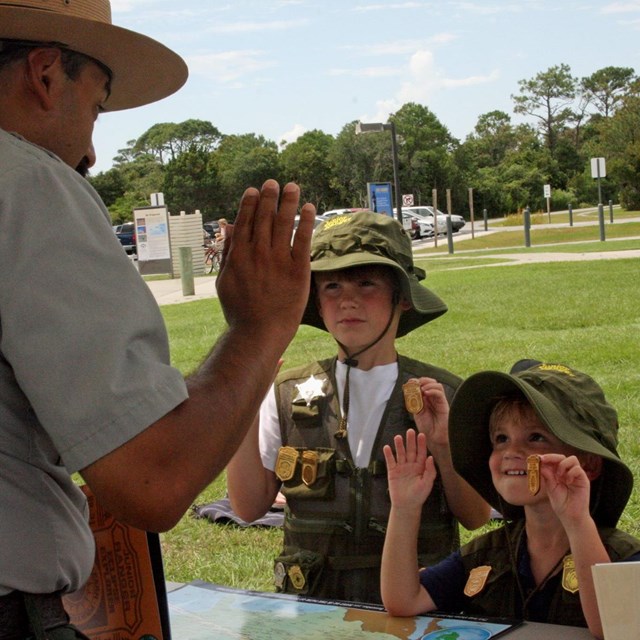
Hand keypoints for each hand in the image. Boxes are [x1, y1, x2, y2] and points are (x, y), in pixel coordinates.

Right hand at [216, 180, 314, 346]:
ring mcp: (278, 259)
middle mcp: (258, 252)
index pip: (245, 221)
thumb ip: (227, 253)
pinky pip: (303, 239)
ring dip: (288, 202)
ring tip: (292, 186)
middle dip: (269, 197)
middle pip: (264, 217)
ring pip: (283, 223)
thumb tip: (228, 227)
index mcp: (239, 255)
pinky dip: (306, 221)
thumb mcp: (224, 281)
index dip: (250, 203)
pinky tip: (309, 208)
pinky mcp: (297, 269)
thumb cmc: (240, 311)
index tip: (254, 190)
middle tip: (274, 182)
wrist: (259, 332)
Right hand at [383, 429, 435, 510]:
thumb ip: (430, 471)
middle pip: (410, 451)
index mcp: (420, 467)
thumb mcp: (427, 484)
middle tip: (410, 431)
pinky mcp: (392, 472)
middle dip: (410, 441)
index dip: (421, 444)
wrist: (406, 506)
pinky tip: (387, 447)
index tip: (422, 435)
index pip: (421, 453)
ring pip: (400, 454)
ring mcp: (401, 468)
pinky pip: (390, 461)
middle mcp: (411, 465)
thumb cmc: (419, 496)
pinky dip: (388, 454)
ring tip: (398, 437)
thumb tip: (430, 457)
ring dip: (399, 446)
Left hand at [411, 378, 449, 450]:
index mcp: (425, 399)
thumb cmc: (426, 426)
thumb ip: (415, 402)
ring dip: (428, 384)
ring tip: (421, 389)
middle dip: (422, 380)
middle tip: (416, 384)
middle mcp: (433, 398)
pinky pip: (440, 393)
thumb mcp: (417, 412)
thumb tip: (412, 390)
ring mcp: (439, 400)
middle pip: (431, 382)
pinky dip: (433, 390)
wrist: (434, 438)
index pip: (423, 384)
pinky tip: (426, 393)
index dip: (416, 382)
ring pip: (437, 385)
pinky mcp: (444, 404)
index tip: (409, 382)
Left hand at [540, 454, 591, 526]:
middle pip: (562, 457)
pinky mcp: (584, 480)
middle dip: (552, 457)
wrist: (571, 516)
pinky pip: (578, 469)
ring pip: (572, 459)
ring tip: (559, 475)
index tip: (536, 458)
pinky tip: (567, 482)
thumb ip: (547, 476)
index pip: (553, 460)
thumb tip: (541, 464)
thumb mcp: (551, 488)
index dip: (545, 457)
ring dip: (563, 464)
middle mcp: (567, 472)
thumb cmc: (561, 503)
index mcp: (558, 473)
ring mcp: (576, 475)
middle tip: (543, 460)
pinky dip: (571, 473)